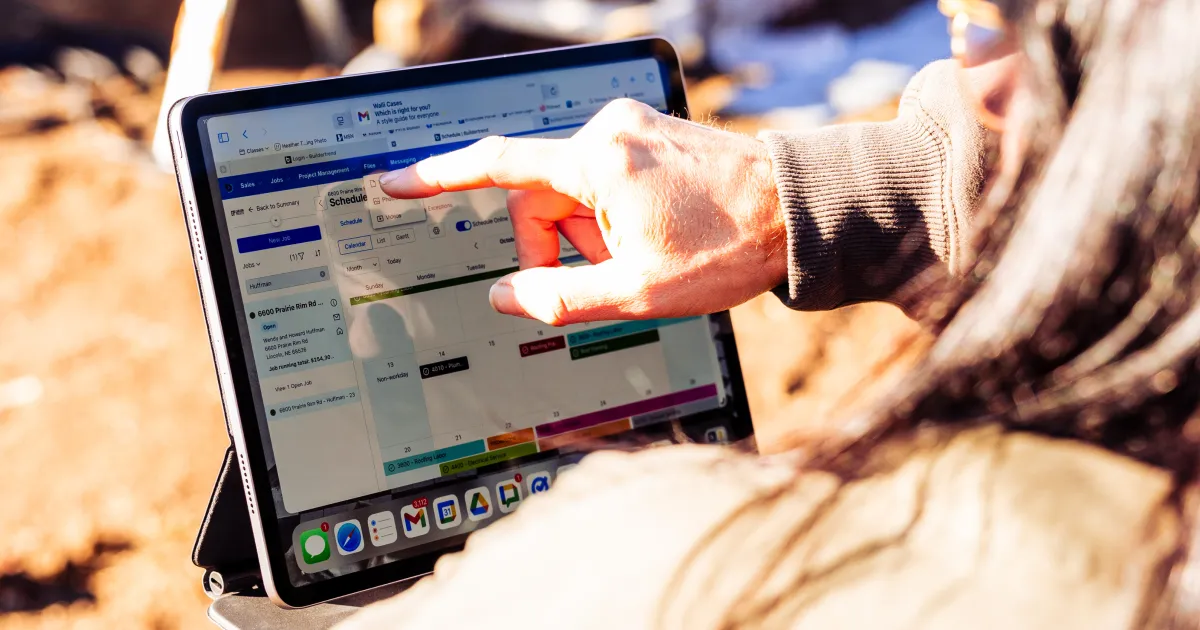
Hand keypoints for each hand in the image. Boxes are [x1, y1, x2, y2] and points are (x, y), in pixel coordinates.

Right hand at [378, 99, 785, 324]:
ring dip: (587, 231)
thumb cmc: (731, 248)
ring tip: (640, 258)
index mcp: (599, 161)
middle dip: (555, 243)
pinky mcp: (650, 133)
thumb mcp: (638, 293)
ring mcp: (633, 127)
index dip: (438, 177)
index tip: (396, 182)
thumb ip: (560, 298)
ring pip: (573, 189)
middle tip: (599, 279)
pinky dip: (608, 212)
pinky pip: (603, 176)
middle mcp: (610, 130)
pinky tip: (651, 236)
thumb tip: (507, 297)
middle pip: (539, 193)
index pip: (497, 166)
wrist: (798, 212)